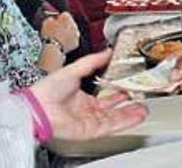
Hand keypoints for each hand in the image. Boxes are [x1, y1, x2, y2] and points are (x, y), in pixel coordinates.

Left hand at [30, 51, 147, 140]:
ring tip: (144, 108)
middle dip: (128, 104)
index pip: (104, 96)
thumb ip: (92, 61)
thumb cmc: (47, 90)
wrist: (38, 107)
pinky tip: (135, 116)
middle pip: (112, 108)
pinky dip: (125, 121)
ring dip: (130, 114)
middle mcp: (85, 110)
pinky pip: (111, 126)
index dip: (118, 91)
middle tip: (141, 98)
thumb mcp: (74, 68)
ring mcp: (88, 120)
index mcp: (80, 97)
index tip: (129, 85)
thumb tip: (107, 51)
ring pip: (114, 118)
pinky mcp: (90, 130)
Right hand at [41, 12, 80, 52]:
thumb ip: (51, 18)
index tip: (55, 22)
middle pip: (69, 23)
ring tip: (59, 38)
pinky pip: (72, 40)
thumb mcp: (46, 22)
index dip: (59, 18)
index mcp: (67, 17)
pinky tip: (62, 43)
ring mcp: (76, 34)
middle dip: (64, 26)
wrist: (53, 47)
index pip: (64, 14)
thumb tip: (52, 19)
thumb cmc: (49, 34)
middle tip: (56, 30)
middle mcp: (74, 24)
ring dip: (67, 33)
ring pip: (72, 32)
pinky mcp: (76, 42)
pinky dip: (68, 41)